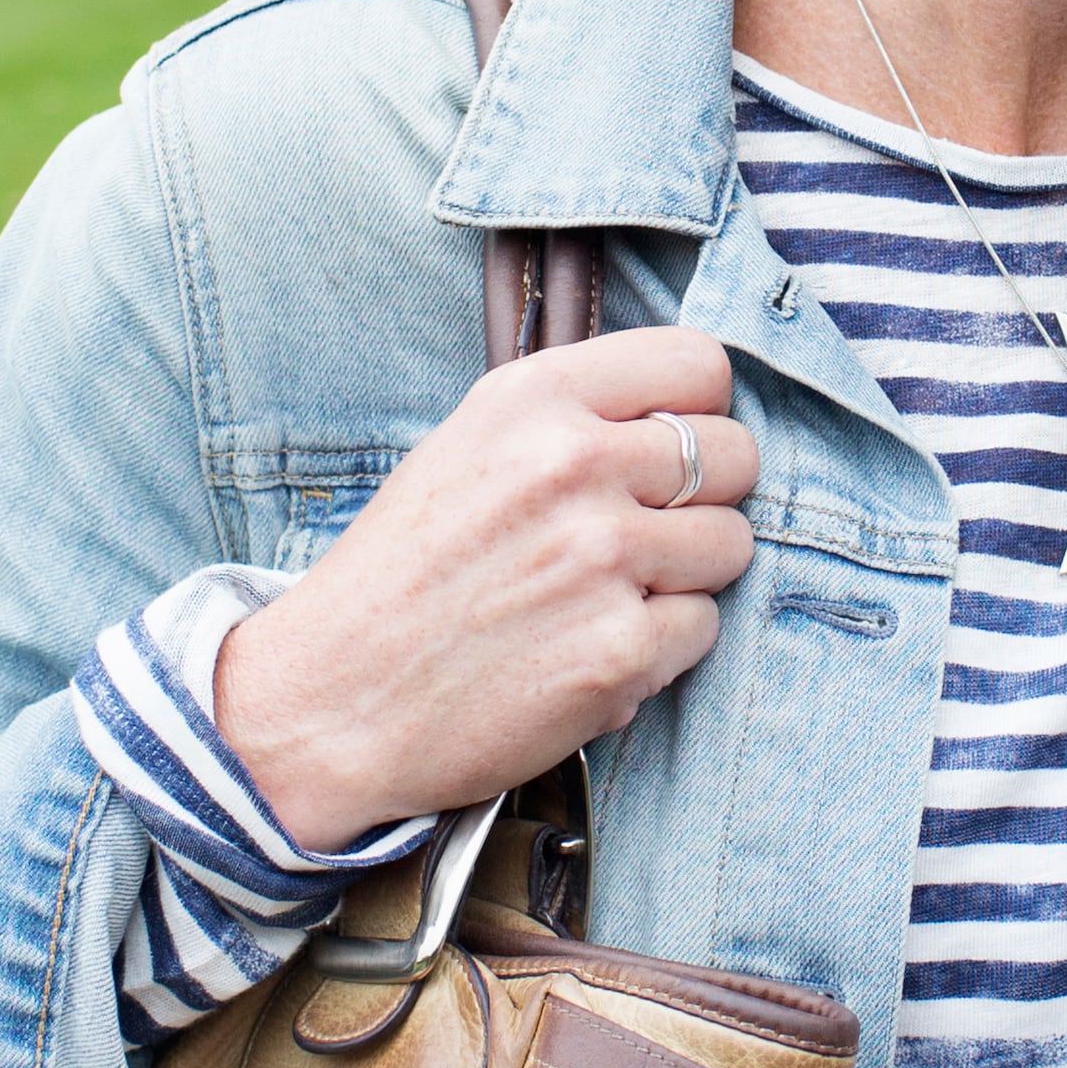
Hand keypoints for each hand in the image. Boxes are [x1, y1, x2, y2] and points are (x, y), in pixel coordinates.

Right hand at [213, 328, 757, 845]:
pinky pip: (704, 627)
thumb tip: (689, 412)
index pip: (699, 364)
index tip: (668, 450)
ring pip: (731, 543)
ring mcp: (602, 559)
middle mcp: (572, 464)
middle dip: (706, 497)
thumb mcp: (469, 447)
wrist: (331, 703)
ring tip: (607, 596)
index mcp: (532, 398)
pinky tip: (589, 649)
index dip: (698, 412)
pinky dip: (661, 647)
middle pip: (735, 454)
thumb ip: (574, 417)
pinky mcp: (621, 651)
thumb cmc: (402, 575)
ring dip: (687, 576)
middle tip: (644, 534)